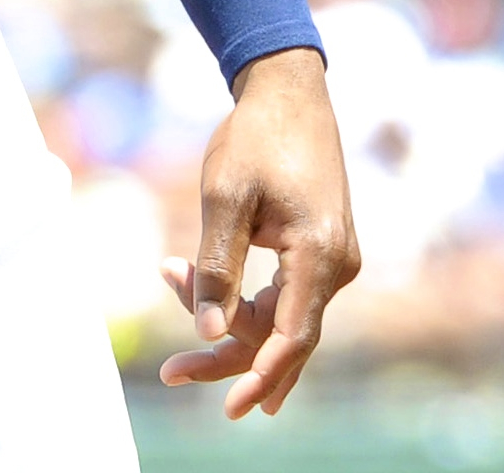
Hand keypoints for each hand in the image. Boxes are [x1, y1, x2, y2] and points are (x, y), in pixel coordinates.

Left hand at [156, 47, 358, 417]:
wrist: (287, 95)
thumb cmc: (254, 139)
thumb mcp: (224, 198)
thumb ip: (216, 265)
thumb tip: (206, 329)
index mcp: (321, 255)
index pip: (294, 336)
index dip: (261, 374)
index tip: (232, 408)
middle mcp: (337, 267)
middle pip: (284, 335)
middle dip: (226, 353)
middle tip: (169, 370)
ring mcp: (332, 262)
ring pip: (278, 315)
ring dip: (223, 311)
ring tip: (166, 272)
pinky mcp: (319, 254)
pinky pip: (280, 293)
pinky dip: (237, 292)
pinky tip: (184, 273)